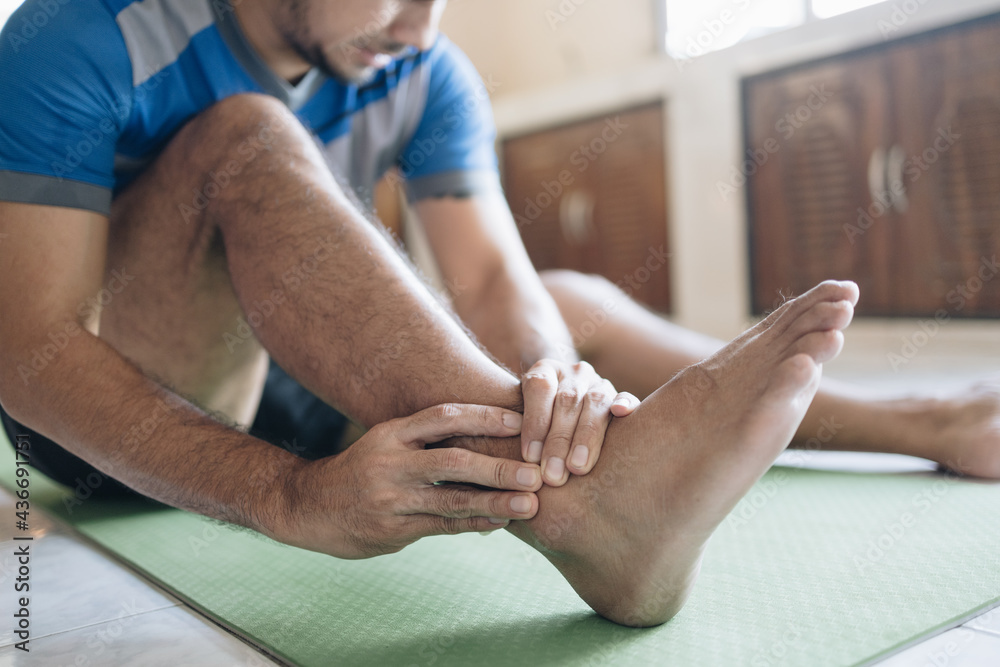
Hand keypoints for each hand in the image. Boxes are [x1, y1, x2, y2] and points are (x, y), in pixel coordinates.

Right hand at [277, 404, 541, 558]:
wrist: (307, 507)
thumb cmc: (362, 470)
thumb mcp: (387, 442)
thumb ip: (428, 439)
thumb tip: (488, 429)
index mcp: (392, 433)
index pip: (444, 417)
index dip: (484, 416)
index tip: (522, 419)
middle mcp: (390, 463)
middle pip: (454, 461)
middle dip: (499, 467)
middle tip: (537, 471)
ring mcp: (390, 499)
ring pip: (452, 500)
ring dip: (495, 502)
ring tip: (530, 503)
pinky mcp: (391, 530)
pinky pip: (442, 527)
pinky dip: (474, 524)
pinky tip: (501, 522)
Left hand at [521, 359, 638, 486]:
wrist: (562, 410)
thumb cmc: (536, 425)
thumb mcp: (522, 419)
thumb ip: (521, 433)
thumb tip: (524, 464)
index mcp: (546, 370)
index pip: (540, 387)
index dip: (535, 421)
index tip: (530, 456)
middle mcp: (574, 373)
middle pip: (568, 401)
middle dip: (559, 440)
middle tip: (553, 475)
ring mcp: (599, 383)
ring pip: (596, 403)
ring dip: (586, 437)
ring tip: (577, 467)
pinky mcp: (620, 396)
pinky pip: (627, 397)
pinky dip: (625, 404)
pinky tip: (621, 413)